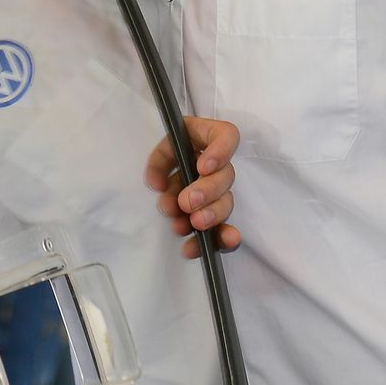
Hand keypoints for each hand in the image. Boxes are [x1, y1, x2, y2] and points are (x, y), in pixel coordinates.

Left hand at [144, 116, 241, 257]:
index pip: (227, 136)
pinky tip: (192, 249)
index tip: (203, 167)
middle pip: (226, 176)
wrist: (165, 174)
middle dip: (207, 192)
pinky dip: (209, 242)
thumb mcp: (162, 149)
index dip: (221, 151)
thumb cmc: (169, 155)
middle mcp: (218, 166)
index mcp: (208, 139)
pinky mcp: (215, 216)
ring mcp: (218, 192)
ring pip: (225, 204)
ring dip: (208, 217)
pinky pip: (220, 230)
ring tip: (188, 225)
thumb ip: (159, 163)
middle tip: (187, 202)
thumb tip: (158, 185)